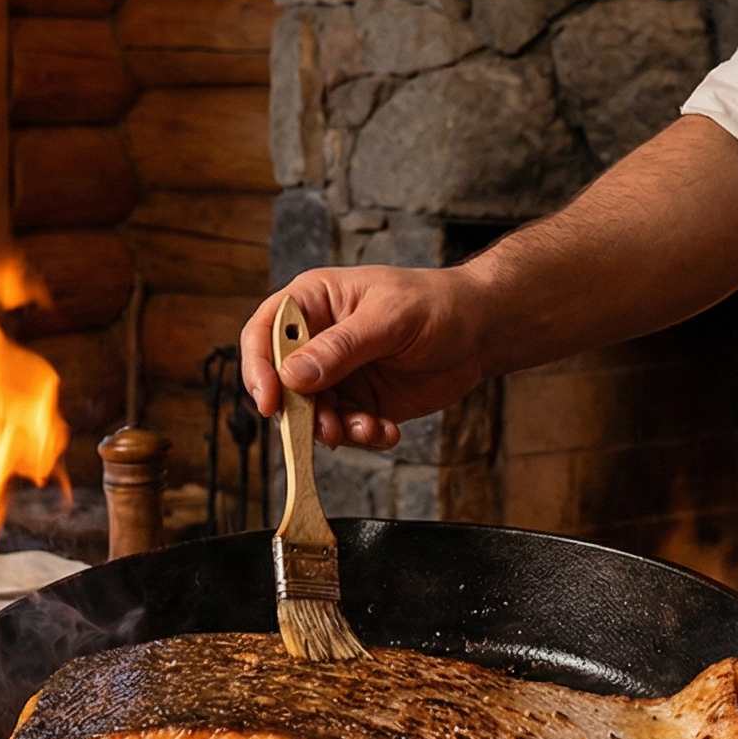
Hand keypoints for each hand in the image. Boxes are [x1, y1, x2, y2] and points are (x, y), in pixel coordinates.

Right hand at [239, 266, 490, 449]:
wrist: (479, 332)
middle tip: (327, 428)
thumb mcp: (389, 318)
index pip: (265, 332)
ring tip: (366, 429)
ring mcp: (337, 374)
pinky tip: (386, 430)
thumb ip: (341, 347)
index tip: (271, 402)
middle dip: (301, 412)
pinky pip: (345, 428)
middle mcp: (317, 340)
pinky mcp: (360, 401)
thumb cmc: (435, 304)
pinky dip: (361, 436)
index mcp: (313, 302)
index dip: (258, 368)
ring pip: (312, 413)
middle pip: (282, 383)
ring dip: (334, 430)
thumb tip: (292, 376)